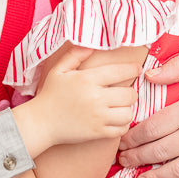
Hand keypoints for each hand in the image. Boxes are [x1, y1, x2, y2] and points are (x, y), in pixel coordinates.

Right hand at [21, 45, 140, 151]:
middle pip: (129, 94)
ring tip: (120, 107)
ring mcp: (98, 117)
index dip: (133, 69)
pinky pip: (122, 129)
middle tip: (124, 92)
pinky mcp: (98, 133)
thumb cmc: (50, 94)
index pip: (120, 72)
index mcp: (87, 79)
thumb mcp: (59, 70)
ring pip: (128, 113)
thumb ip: (75, 54)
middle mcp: (95, 98)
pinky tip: (115, 120)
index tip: (138, 68)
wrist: (41, 122)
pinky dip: (122, 125)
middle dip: (130, 92)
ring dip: (127, 109)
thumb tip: (91, 45)